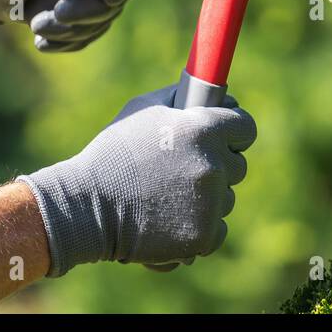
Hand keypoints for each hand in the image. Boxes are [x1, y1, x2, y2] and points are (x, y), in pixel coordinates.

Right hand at [17, 84, 255, 275]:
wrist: (85, 207)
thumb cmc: (113, 155)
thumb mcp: (144, 110)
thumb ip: (182, 99)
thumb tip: (211, 96)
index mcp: (204, 129)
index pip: (246, 128)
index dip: (234, 133)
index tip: (224, 139)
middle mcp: (214, 165)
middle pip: (238, 166)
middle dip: (218, 166)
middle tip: (186, 172)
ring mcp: (211, 202)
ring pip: (226, 199)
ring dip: (207, 199)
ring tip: (169, 198)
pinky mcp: (203, 236)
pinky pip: (217, 229)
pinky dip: (200, 228)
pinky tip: (173, 220)